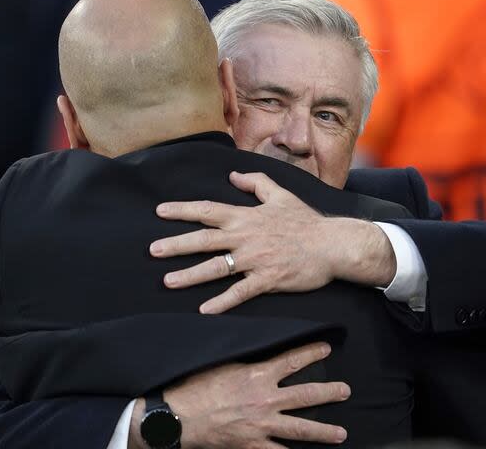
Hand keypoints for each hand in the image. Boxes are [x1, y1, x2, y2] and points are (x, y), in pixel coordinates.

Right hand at [130, 342, 349, 448]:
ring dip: (323, 431)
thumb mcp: (221, 363)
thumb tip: (255, 350)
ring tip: (341, 433)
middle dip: (329, 392)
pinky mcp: (252, 445)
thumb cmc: (195, 386)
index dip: (312, 353)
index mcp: (257, 374)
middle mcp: (265, 399)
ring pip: (300, 428)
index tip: (326, 349)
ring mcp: (261, 425)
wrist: (178, 416)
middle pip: (306, 395)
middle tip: (345, 391)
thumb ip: (243, 361)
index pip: (292, 360)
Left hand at [150, 171, 395, 312]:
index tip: (160, 211)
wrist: (332, 244)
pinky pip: (241, 292)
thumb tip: (233, 175)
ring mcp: (256, 259)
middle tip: (152, 251)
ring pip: (217, 267)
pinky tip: (204, 310)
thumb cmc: (306, 220)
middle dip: (177, 244)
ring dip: (191, 275)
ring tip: (169, 281)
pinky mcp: (268, 279)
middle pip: (205, 240)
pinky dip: (222, 302)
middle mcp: (246, 237)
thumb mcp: (281, 194)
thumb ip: (255, 182)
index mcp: (246, 216)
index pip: (208, 210)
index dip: (182, 210)